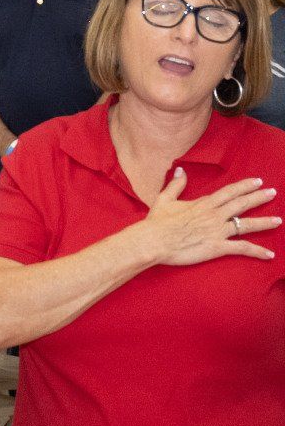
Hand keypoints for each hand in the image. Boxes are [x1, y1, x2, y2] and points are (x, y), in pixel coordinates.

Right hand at [140, 170, 278, 266]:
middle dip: (258, 197)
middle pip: (241, 204)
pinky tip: (269, 255)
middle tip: (273, 192)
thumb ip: (176, 185)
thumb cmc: (157, 221)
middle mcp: (214, 215)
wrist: (153, 241)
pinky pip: (241, 248)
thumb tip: (180, 170)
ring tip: (278, 220)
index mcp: (203, 203)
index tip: (257, 181)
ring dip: (263, 222)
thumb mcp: (164, 199)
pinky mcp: (217, 247)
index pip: (229, 192)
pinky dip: (257, 251)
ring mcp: (217, 231)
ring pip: (246, 225)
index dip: (244, 186)